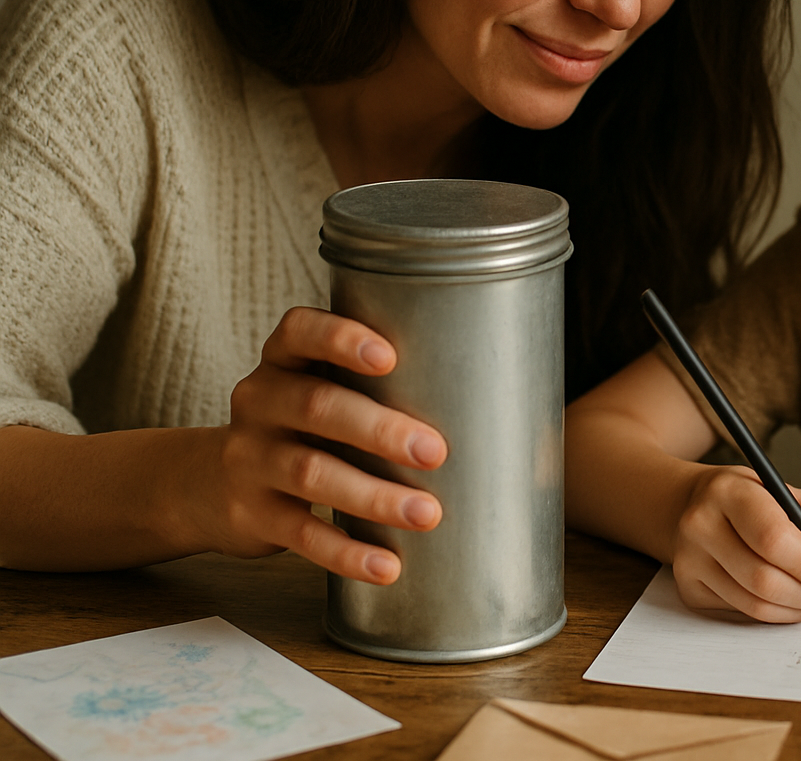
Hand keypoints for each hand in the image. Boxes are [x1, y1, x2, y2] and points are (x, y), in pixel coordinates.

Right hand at [192, 307, 447, 583]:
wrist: (208, 485)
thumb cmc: (298, 427)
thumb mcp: (318, 390)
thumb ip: (376, 385)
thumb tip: (495, 402)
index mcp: (282, 361)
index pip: (298, 332)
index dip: (340, 338)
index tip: (390, 355)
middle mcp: (259, 402)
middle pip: (317, 406)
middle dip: (380, 429)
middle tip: (435, 452)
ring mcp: (250, 459)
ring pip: (311, 472)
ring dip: (373, 495)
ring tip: (426, 514)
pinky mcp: (252, 513)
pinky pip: (300, 533)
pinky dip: (346, 552)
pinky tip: (386, 565)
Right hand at [669, 465, 800, 622]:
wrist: (694, 505)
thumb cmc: (756, 502)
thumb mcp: (799, 496)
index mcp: (729, 491)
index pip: (772, 537)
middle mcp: (701, 524)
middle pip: (763, 578)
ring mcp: (689, 560)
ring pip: (754, 603)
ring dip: (796, 609)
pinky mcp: (689, 589)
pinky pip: (742, 613)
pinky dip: (777, 614)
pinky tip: (791, 602)